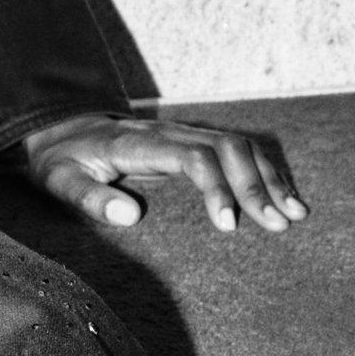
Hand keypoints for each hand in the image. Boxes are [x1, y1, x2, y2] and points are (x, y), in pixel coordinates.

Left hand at [19, 110, 307, 236]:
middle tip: (279, 224)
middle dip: (257, 185)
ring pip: (240, 145)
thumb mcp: (59, 181)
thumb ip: (90, 198)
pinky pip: (238, 149)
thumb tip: (131, 217)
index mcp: (140, 143)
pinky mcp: (193, 140)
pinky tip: (284, 197)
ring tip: (295, 215)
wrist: (62, 129)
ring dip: (269, 178)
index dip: (217, 187)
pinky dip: (265, 172)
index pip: (193, 157)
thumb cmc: (61, 161)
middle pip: (228, 148)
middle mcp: (170, 132)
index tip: (230, 226)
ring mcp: (185, 133)